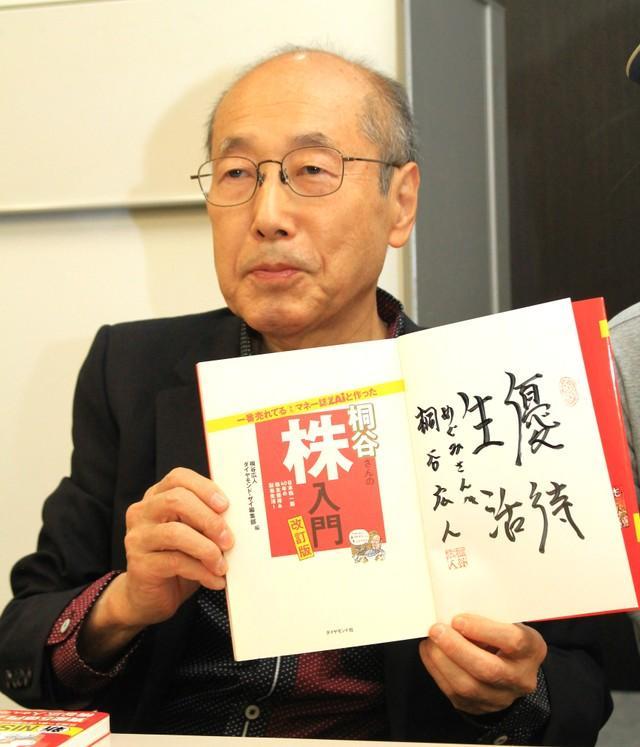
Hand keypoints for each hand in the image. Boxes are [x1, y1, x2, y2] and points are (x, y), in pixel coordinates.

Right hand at [78, 468, 232, 664]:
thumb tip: (238, 518)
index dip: (204, 488)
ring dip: (207, 549)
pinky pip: (175, 562)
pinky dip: (201, 571)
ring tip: (222, 565)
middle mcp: (143, 512)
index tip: (225, 506)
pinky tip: (215, 580)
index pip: (179, 478)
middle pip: (176, 500)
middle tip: (229, 540)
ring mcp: (138, 537)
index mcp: (157, 497)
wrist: (149, 597)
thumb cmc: (177, 559)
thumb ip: (206, 519)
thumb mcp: (193, 533)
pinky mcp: (140, 564)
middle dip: (209, 519)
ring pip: (175, 533)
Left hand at [419, 614, 546, 714]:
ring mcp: (501, 697)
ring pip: (468, 686)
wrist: (511, 668)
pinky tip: (430, 652)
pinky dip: (437, 670)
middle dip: (457, 648)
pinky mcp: (480, 707)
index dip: (484, 630)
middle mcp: (520, 677)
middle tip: (437, 630)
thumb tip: (452, 610)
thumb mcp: (506, 622)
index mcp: (532, 650)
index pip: (513, 641)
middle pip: (488, 669)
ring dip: (443, 661)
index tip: (458, 620)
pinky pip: (454, 693)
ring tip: (431, 641)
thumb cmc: (504, 636)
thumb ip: (487, 617)